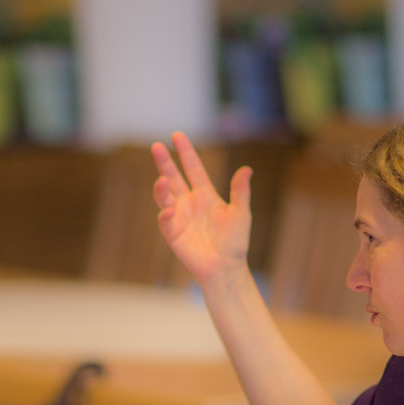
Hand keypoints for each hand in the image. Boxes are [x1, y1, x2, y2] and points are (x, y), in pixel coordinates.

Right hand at [150, 132, 253, 286]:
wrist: (226, 268)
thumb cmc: (234, 242)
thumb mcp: (241, 213)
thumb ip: (240, 192)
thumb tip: (247, 169)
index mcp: (205, 195)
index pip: (193, 169)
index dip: (185, 153)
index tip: (177, 136)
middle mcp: (189, 203)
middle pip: (173, 178)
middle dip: (164, 163)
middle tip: (156, 146)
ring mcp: (179, 217)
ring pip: (164, 196)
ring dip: (161, 187)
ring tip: (162, 180)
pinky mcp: (173, 234)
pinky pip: (165, 220)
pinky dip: (165, 214)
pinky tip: (170, 210)